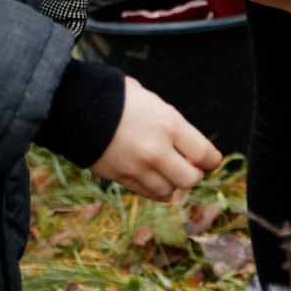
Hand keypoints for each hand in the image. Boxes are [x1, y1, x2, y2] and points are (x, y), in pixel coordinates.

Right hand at [92, 77, 219, 200]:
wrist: (78, 106)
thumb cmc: (117, 96)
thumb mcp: (152, 101)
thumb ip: (170, 123)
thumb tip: (183, 143)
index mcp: (168, 123)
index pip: (204, 154)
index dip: (212, 160)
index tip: (211, 160)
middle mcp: (157, 150)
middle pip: (191, 179)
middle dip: (194, 174)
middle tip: (189, 165)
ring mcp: (139, 168)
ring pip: (169, 191)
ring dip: (173, 183)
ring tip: (168, 171)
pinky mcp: (121, 179)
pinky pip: (148, 194)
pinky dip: (156, 190)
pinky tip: (154, 179)